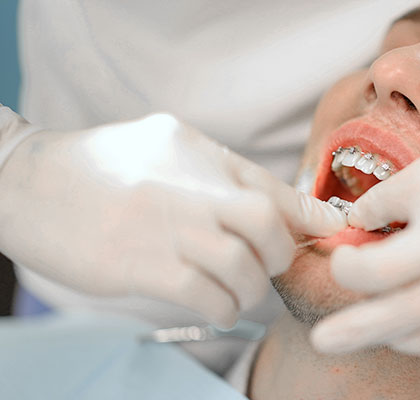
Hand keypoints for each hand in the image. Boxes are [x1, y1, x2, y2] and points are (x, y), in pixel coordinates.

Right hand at [0, 112, 345, 327]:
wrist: (25, 183)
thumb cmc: (101, 169)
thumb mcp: (166, 147)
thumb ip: (218, 171)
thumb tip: (273, 203)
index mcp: (198, 152)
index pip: (270, 187)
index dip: (309, 215)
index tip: (330, 232)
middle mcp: (188, 185)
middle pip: (266, 223)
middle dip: (280, 252)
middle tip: (266, 264)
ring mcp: (165, 225)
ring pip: (240, 266)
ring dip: (250, 290)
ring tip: (238, 293)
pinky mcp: (141, 265)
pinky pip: (207, 295)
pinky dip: (223, 309)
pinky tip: (216, 307)